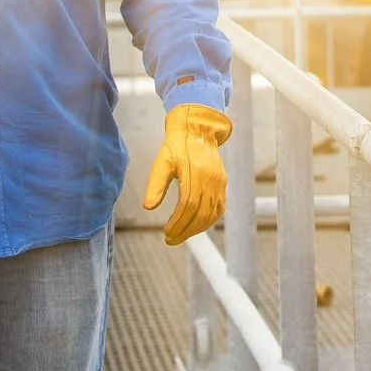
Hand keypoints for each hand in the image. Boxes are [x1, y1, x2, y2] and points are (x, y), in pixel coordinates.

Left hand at [141, 104, 232, 244]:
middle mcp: (211, 180)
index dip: (178, 222)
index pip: (188, 206)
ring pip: (211, 214)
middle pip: (200, 214)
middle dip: (185, 231)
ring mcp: (219, 183)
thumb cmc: (176, 146)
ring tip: (181, 236)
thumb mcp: (162, 162)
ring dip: (196, 229)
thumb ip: (155, 184)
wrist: (197, 131)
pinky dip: (209, 221)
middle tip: (170, 240)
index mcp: (195, 173)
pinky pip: (219, 208)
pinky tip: (196, 227)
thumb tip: (148, 207)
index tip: (166, 232)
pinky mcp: (223, 184)